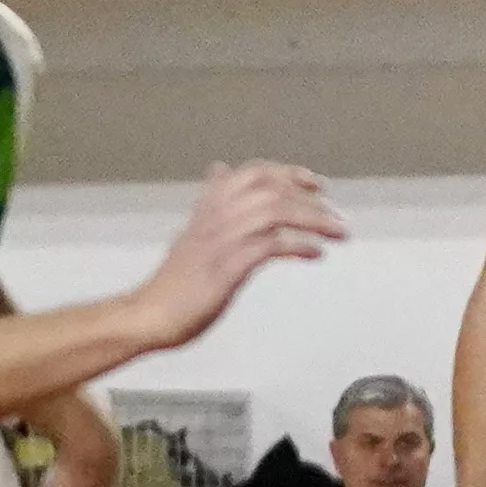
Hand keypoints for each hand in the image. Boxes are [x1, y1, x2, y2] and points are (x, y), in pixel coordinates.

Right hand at [134, 157, 344, 346]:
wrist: (148, 315)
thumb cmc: (174, 280)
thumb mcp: (193, 231)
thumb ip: (212, 203)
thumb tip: (219, 171)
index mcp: (208, 208)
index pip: (253, 173)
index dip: (289, 173)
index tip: (316, 183)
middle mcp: (214, 218)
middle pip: (271, 188)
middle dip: (310, 198)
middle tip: (335, 215)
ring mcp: (219, 242)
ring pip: (275, 212)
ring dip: (314, 220)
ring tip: (337, 233)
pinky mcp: (225, 268)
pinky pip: (270, 246)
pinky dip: (299, 246)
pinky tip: (315, 254)